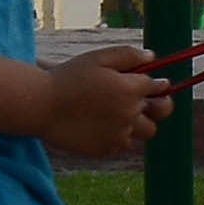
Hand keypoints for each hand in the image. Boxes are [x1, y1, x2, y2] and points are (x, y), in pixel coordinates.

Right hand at [30, 38, 166, 162]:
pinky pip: (123, 143)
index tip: (156, 83)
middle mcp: (130, 113)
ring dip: (138, 122)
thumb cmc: (68, 77)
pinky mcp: (107, 149)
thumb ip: (128, 55)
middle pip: (161, 113)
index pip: (159, 86)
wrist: (42, 106)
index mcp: (130, 88)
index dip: (159, 83)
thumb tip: (153, 58)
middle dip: (160, 105)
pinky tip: (99, 125)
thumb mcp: (98, 58)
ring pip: (145, 132)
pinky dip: (118, 135)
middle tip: (150, 102)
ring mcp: (120, 134)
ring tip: (119, 114)